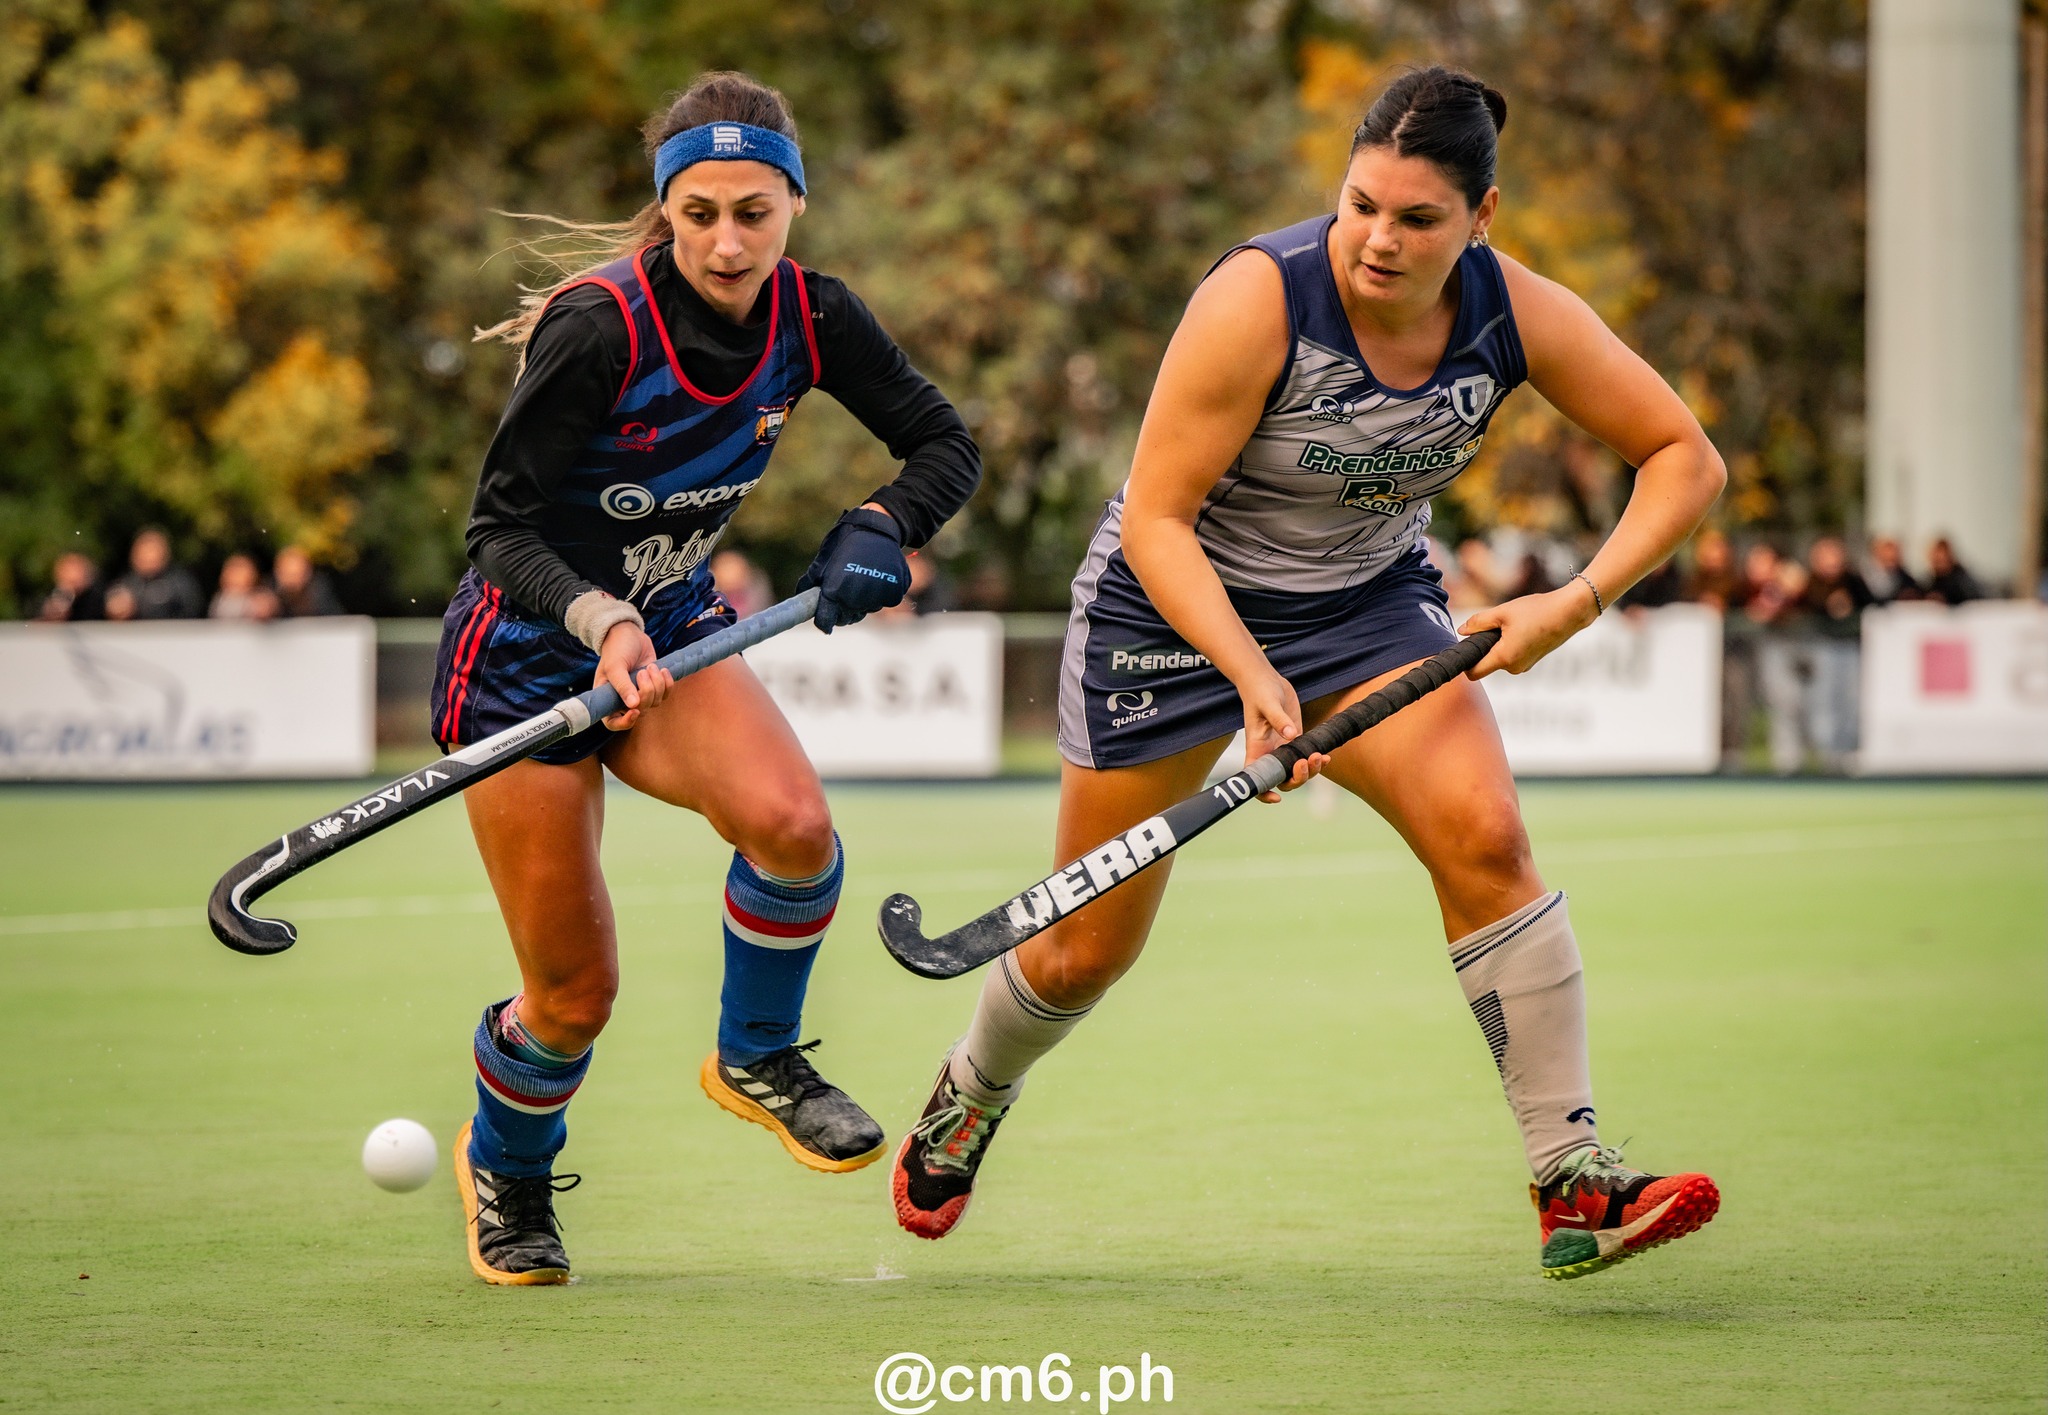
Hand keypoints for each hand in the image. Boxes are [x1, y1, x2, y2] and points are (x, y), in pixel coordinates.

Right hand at [594, 621, 672, 730]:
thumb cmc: (616, 649)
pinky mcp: (654, 685)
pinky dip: (667, 683)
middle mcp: (623, 699)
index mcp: (607, 697)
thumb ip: (623, 686)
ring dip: (657, 684)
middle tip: (643, 672)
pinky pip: (665, 694)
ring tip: (650, 667)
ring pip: (655, 702)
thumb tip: (634, 705)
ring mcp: (640, 693)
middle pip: (641, 710)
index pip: (613, 722)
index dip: (625, 723)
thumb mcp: (615, 666)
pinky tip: (662, 669)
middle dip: (647, 692)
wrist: (628, 633)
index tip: (636, 711)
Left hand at [795, 505, 908, 632]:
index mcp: (836, 590)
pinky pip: (885, 601)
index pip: (826, 621)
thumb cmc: (845, 542)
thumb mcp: (823, 559)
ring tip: (863, 577)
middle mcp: (857, 597)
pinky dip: (881, 593)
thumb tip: (801, 596)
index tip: (826, 615)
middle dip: (845, 609)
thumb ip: (810, 581)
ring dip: (864, 600)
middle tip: (845, 590)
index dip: (824, 619)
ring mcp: (878, 596)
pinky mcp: (895, 592)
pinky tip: (877, 576)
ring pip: (867, 609)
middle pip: (849, 617)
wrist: (876, 527)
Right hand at [1237, 669, 1330, 802]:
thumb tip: (1291, 736)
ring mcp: (1282, 748)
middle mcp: (1269, 753)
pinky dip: (1317, 761)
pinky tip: (1325, 756)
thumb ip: (1278, 719)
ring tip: (1320, 757)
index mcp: (1257, 749)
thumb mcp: (1267, 703)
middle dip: (1298, 779)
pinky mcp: (1294, 739)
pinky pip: (1306, 757)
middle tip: (1307, 762)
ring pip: (1296, 772)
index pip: (1256, 779)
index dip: (1264, 793)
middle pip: (1282, 780)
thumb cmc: (1259, 690)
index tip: (1277, 797)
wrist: (1265, 679)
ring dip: (1310, 771)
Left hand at [1459, 583, 1600, 678]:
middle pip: (1486, 663)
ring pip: (1500, 658)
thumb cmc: (1537, 611)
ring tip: (1513, 624)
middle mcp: (1514, 668)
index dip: (1464, 663)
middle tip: (1495, 624)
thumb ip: (1478, 622)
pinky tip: (1522, 627)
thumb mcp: (1502, 612)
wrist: (1570, 612)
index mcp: (1504, 658)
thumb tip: (1462, 631)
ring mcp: (1525, 666)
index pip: (1474, 673)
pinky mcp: (1532, 660)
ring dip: (1498, 644)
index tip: (1463, 648)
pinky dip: (1510, 644)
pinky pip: (1512, 655)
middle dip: (1484, 647)